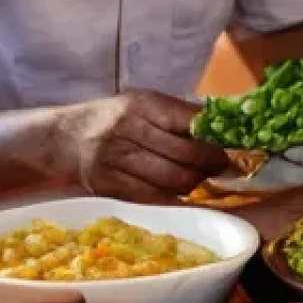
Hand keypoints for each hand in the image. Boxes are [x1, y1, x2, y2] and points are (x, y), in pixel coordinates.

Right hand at [53, 91, 228, 200]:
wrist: (67, 137)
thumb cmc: (117, 118)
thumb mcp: (145, 104)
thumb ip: (180, 114)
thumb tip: (224, 128)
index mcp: (143, 104)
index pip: (191, 122)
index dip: (217, 138)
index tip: (235, 146)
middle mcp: (129, 129)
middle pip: (185, 154)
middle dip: (212, 164)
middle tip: (225, 168)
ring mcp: (117, 159)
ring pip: (172, 179)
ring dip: (197, 183)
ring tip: (205, 180)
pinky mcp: (109, 184)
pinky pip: (153, 197)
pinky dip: (175, 198)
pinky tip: (184, 194)